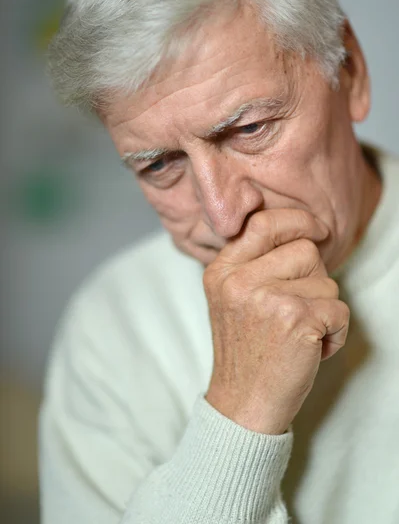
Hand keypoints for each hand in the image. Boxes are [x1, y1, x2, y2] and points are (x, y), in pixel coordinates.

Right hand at [204, 209, 349, 434]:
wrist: (243, 404)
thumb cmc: (245, 352)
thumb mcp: (230, 299)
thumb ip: (252, 264)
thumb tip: (300, 233)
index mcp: (221, 271)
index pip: (263, 223)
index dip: (296, 220)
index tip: (316, 229)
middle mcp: (239, 281)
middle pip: (304, 250)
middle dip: (314, 277)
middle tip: (298, 307)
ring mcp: (267, 299)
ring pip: (326, 281)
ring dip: (325, 308)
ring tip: (300, 332)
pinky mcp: (296, 319)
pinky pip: (339, 309)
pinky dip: (336, 332)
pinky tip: (313, 348)